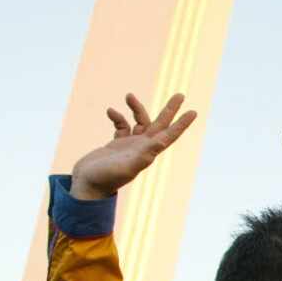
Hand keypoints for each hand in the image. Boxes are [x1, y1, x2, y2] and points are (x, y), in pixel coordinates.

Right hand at [69, 93, 196, 199]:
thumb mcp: (127, 166)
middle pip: (160, 125)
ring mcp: (130, 146)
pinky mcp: (117, 145)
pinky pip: (122, 126)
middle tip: (181, 95)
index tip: (194, 112)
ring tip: (129, 95)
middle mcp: (142, 148)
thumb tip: (161, 142)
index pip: (169, 135)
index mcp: (148, 152)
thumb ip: (144, 155)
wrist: (88, 185)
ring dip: (137, 108)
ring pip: (140, 122)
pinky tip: (110, 111)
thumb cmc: (106, 178)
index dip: (182, 124)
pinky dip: (117, 117)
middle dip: (170, 110)